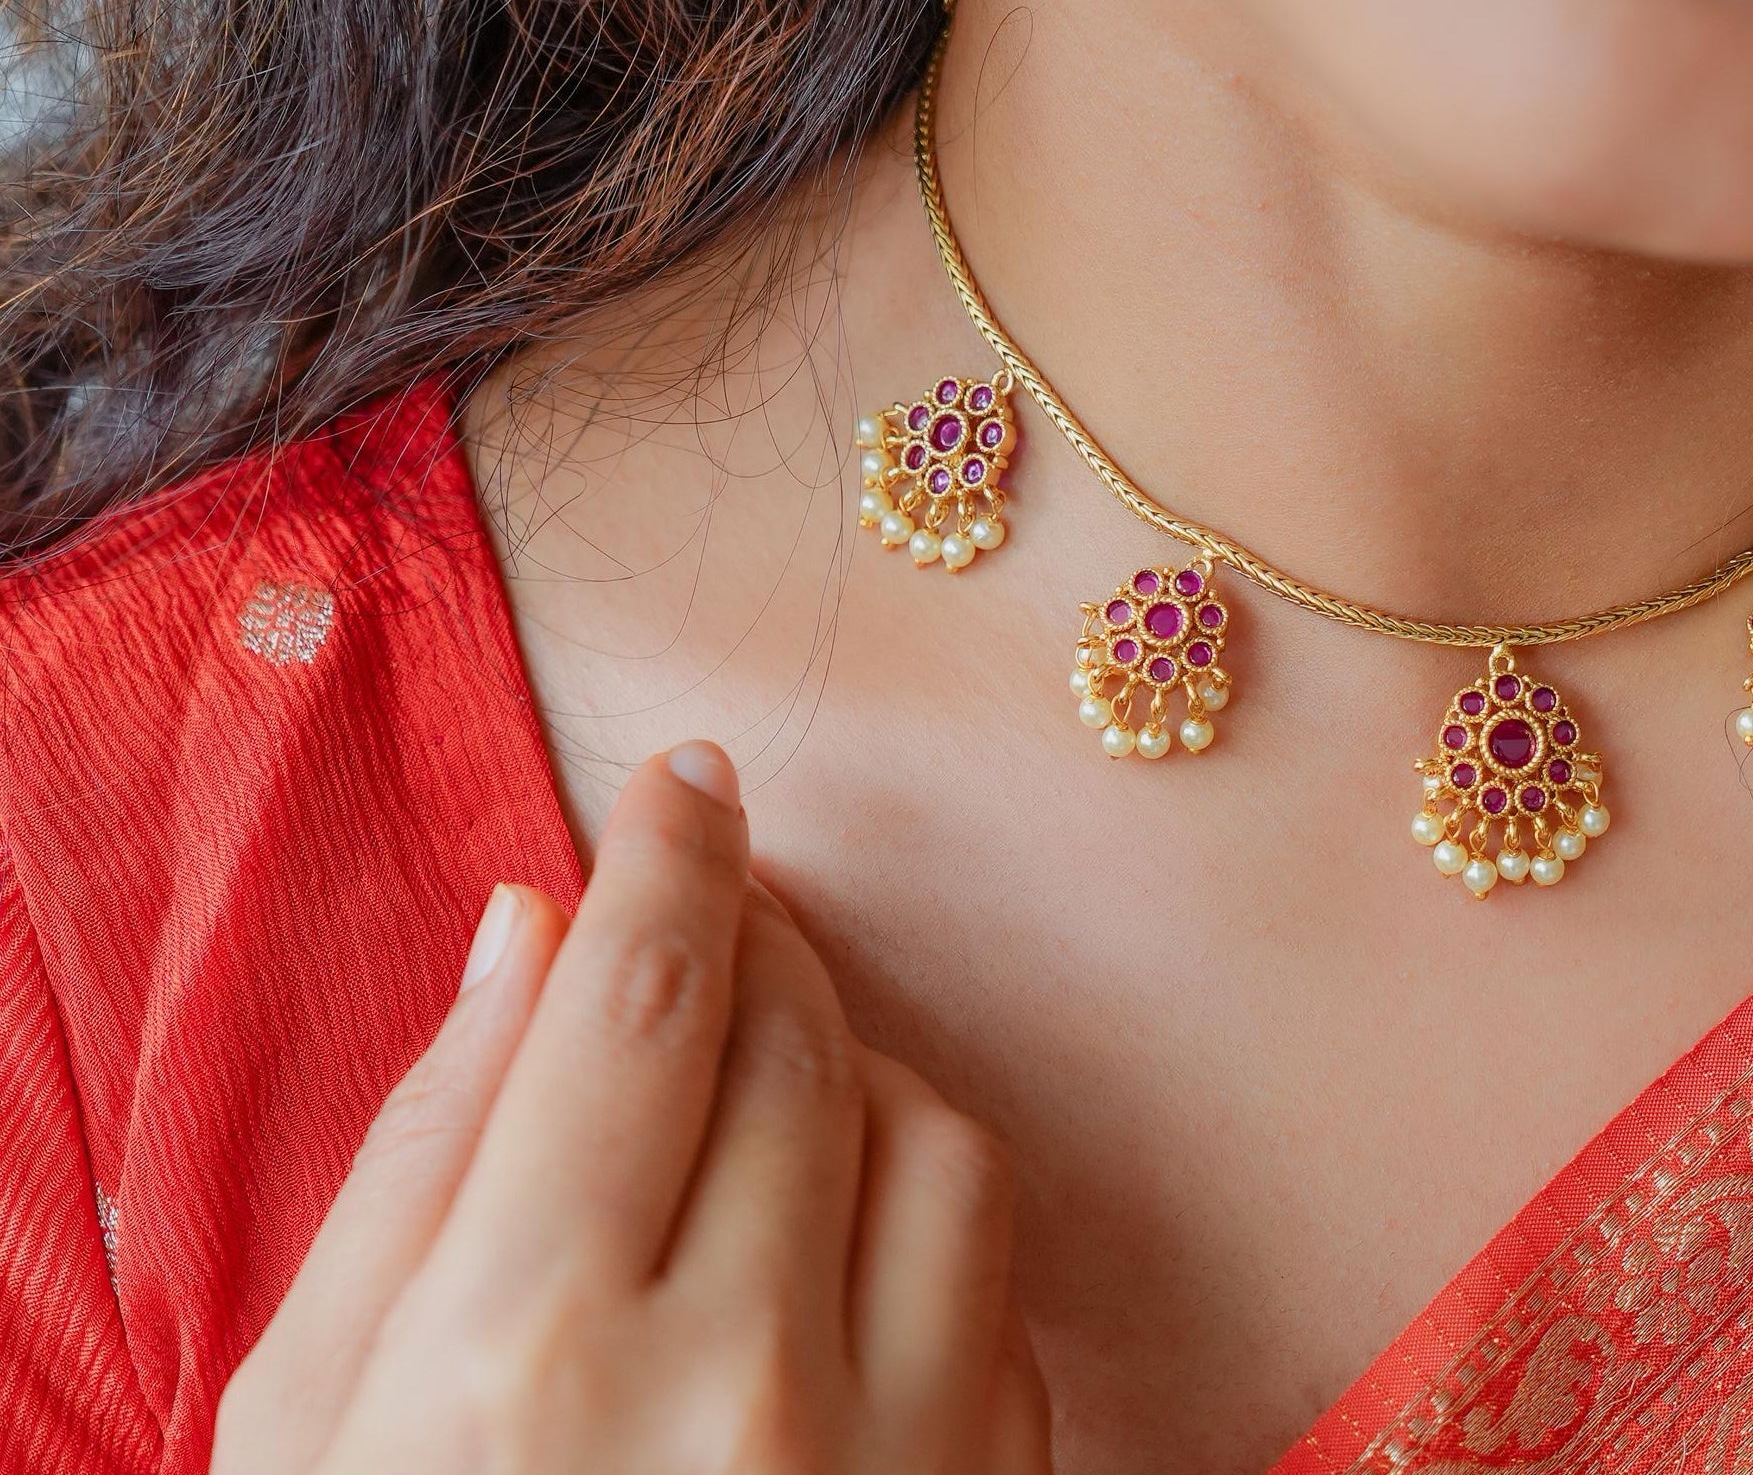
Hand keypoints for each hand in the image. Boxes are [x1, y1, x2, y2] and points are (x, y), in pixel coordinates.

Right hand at [212, 744, 1049, 1474]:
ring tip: (768, 1103)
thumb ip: (420, 1168)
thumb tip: (532, 926)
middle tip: (713, 921)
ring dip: (858, 1076)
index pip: (645, 992)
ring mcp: (897, 1458)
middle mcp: (740, 1385)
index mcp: (528, 1351)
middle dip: (758, 943)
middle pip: (799, 1040)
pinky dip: (924, 1230)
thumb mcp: (310, 1432)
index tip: (687, 785)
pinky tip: (835, 1267)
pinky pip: (1002, 1292)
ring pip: (937, 1136)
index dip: (675, 852)